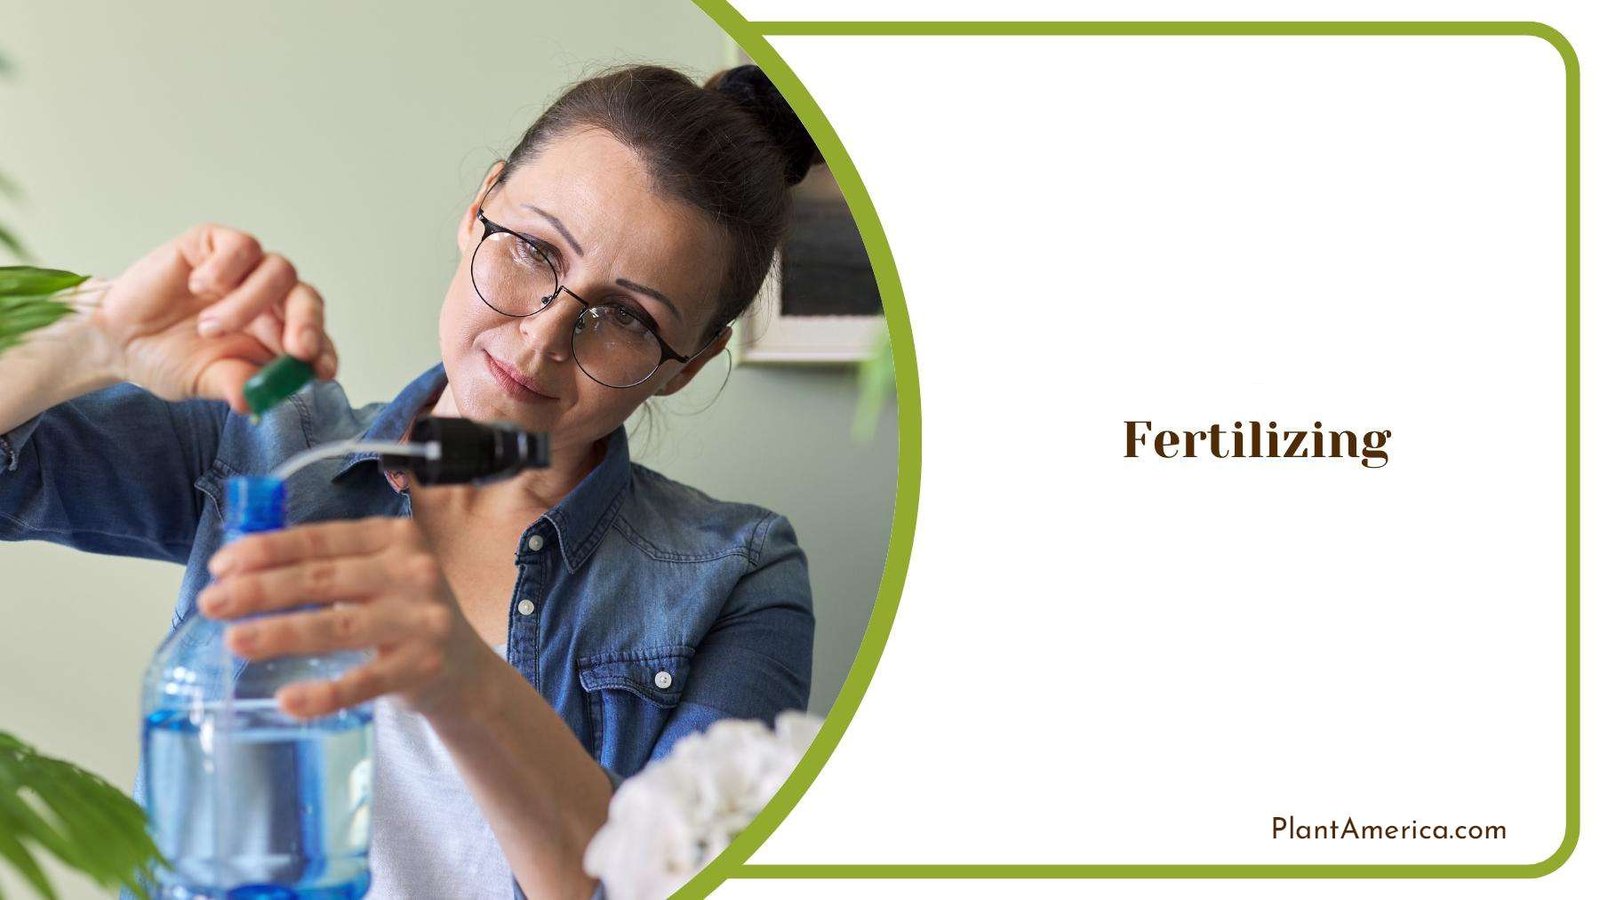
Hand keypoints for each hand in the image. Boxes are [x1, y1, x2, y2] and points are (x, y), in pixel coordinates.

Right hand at [91, 223, 337, 412]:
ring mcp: (244, 271)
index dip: (324, 353)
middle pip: (307, 300)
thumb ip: (233, 384)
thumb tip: (253, 402)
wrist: (118, 337)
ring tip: (209, 328)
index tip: (322, 372)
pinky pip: (241, 246)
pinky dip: (225, 268)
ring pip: (278, 271)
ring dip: (248, 303)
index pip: (316, 341)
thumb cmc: (169, 358)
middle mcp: (268, 301)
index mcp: (276, 337)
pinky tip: (198, 286)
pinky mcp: (216, 245)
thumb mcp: (204, 381)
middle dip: (308, 324)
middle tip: (296, 349)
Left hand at [195, 517, 489, 719]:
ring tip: (233, 641)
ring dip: (280, 632)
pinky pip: (364, 681)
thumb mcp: (379, 575)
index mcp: (395, 537)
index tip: (220, 566)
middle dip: (260, 590)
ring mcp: (422, 619)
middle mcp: (413, 571)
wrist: (467, 670)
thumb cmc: (404, 615)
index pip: (320, 538)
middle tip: (210, 603)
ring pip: (338, 625)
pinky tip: (288, 700)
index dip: (266, 550)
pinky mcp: (424, 666)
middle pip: (322, 578)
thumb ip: (329, 565)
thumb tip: (239, 569)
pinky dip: (324, 692)